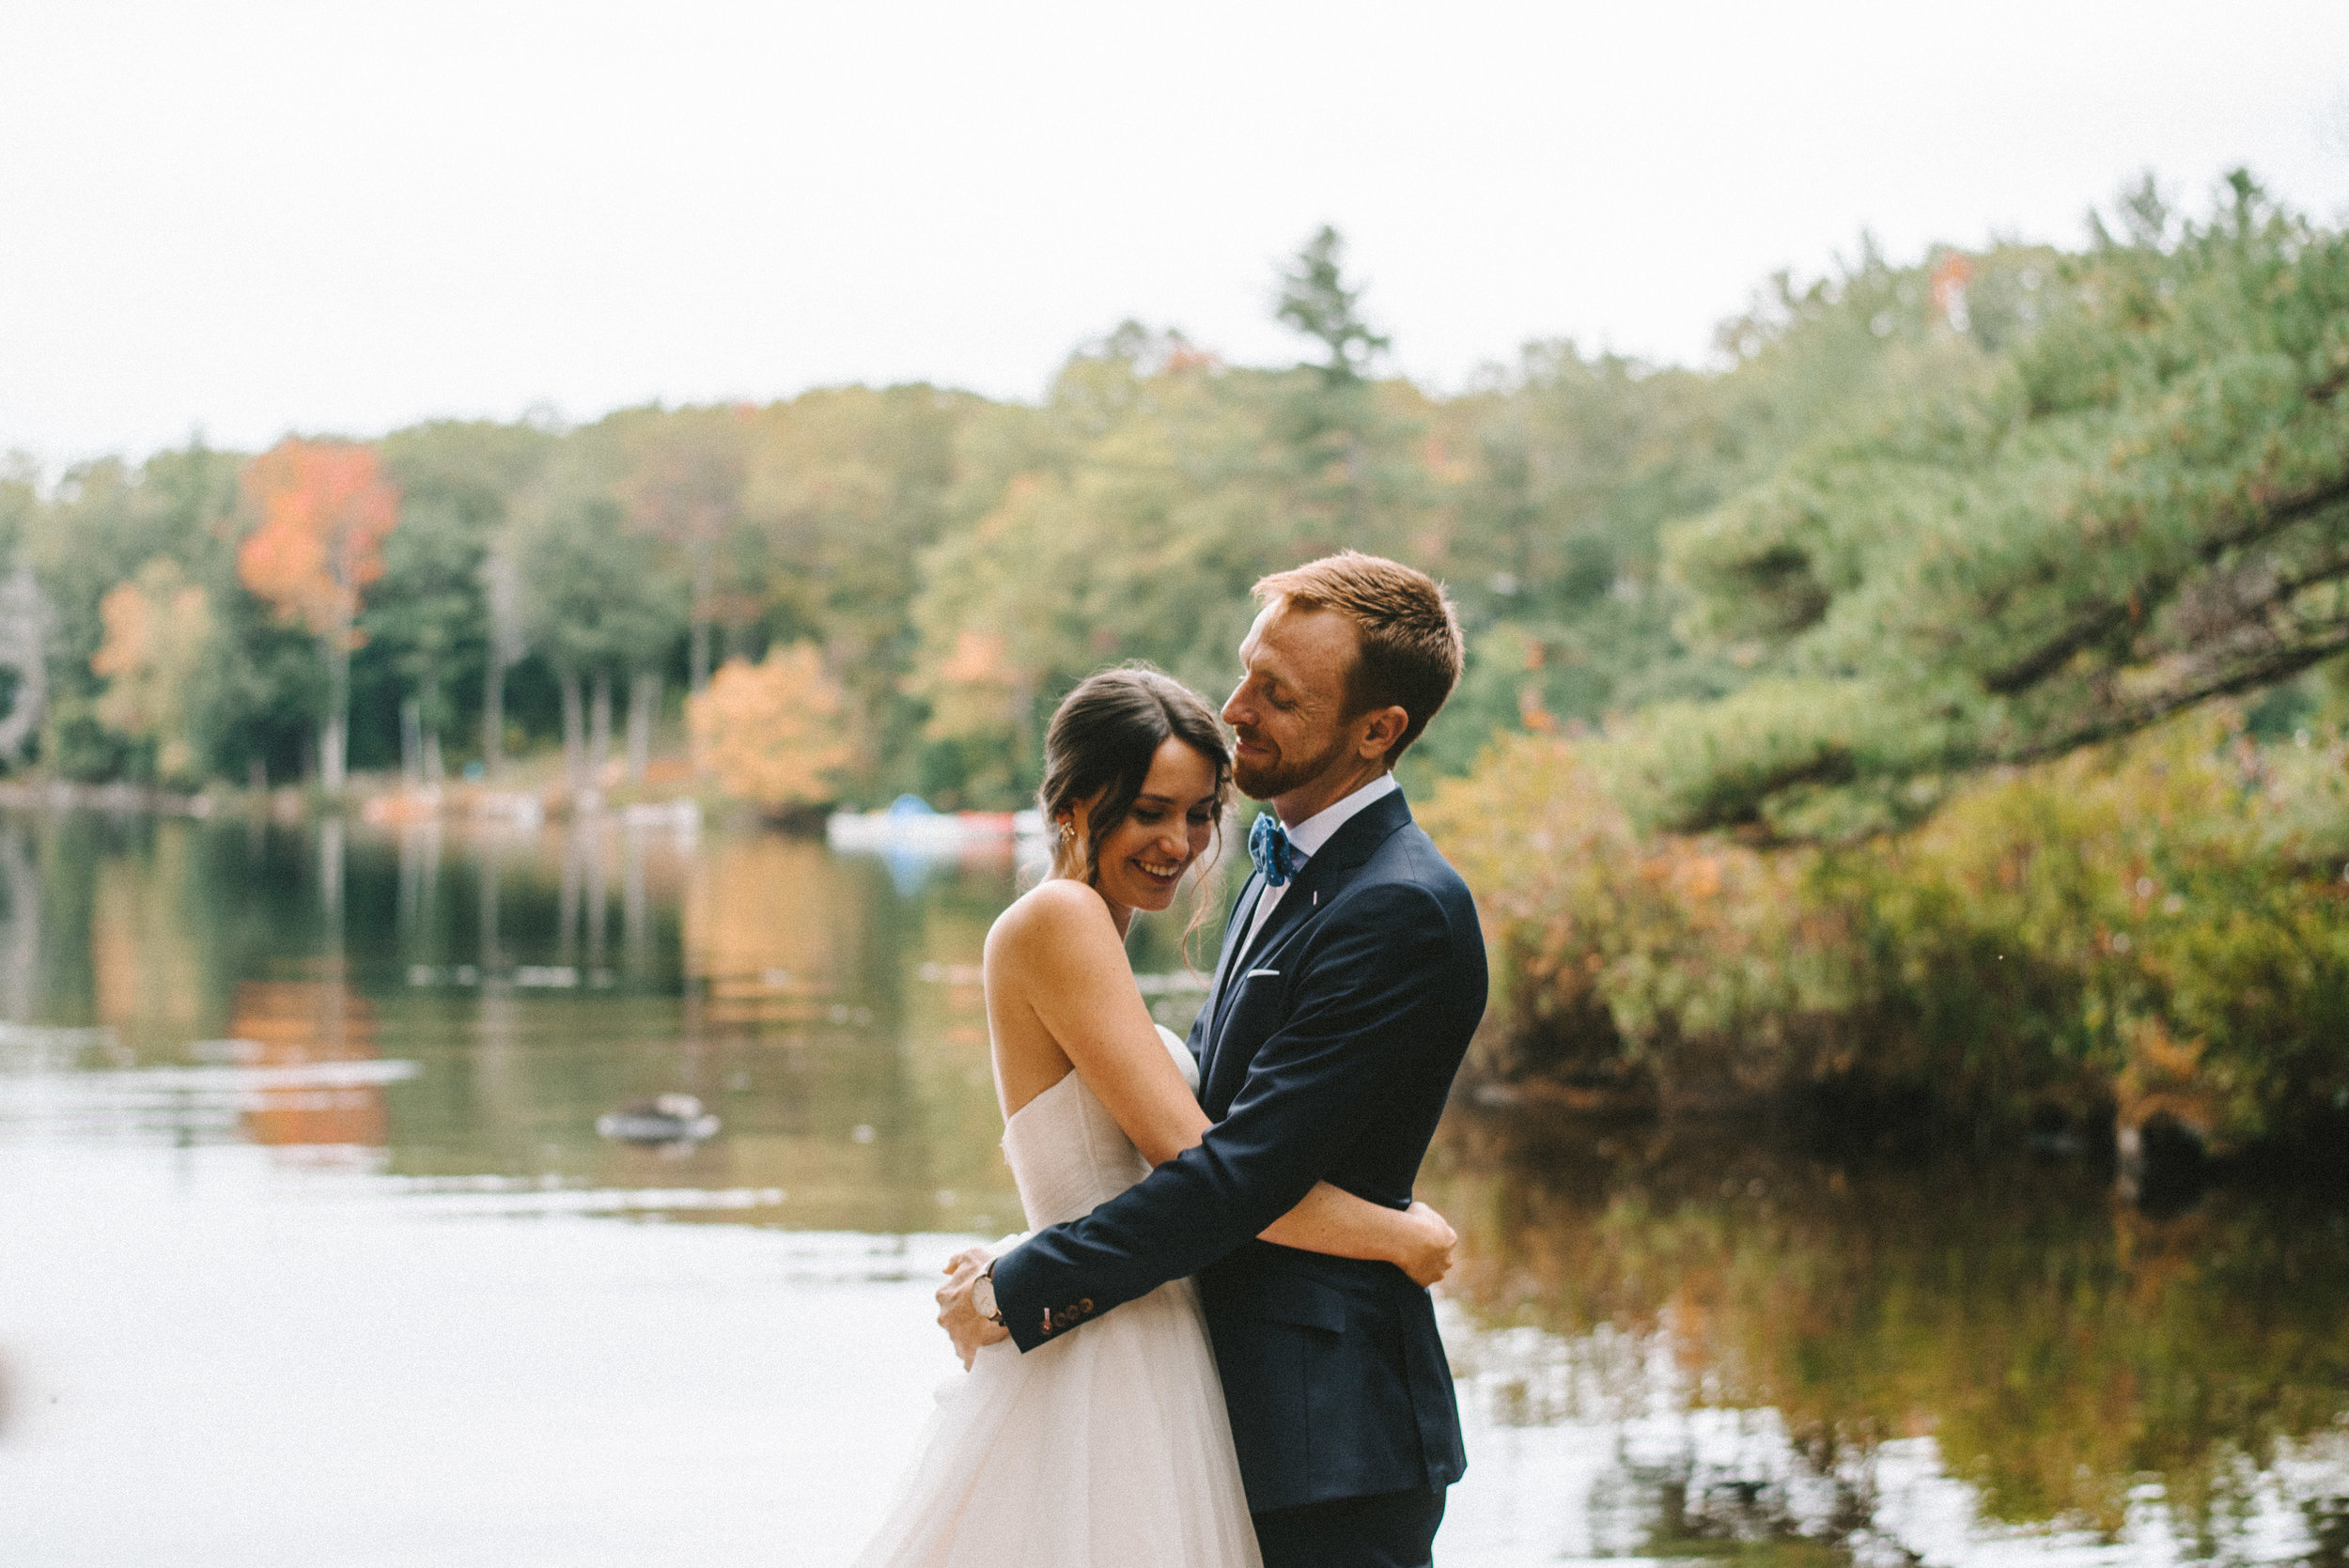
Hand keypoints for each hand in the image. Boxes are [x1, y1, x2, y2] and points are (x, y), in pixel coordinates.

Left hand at [936, 1245, 1009, 1368]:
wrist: (1003, 1292)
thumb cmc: (988, 1272)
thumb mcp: (971, 1255)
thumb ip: (955, 1261)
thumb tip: (944, 1270)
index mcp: (944, 1296)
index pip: (949, 1302)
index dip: (963, 1303)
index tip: (977, 1303)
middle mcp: (945, 1317)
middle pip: (953, 1323)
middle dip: (965, 1322)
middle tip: (986, 1318)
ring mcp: (956, 1336)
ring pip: (961, 1340)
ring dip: (972, 1339)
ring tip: (992, 1335)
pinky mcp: (968, 1352)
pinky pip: (969, 1360)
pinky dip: (975, 1359)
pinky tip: (987, 1356)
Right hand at [1395, 1200, 1456, 1287]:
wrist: (1405, 1239)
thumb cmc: (1413, 1220)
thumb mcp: (1421, 1209)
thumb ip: (1426, 1217)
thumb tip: (1421, 1217)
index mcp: (1450, 1239)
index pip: (1445, 1239)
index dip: (1433, 1237)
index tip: (1421, 1235)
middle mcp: (1448, 1258)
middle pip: (1442, 1258)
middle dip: (1432, 1255)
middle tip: (1414, 1249)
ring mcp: (1437, 1272)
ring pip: (1433, 1271)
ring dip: (1424, 1268)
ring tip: (1407, 1261)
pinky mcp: (1425, 1283)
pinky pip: (1419, 1280)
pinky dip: (1413, 1276)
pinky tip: (1402, 1269)